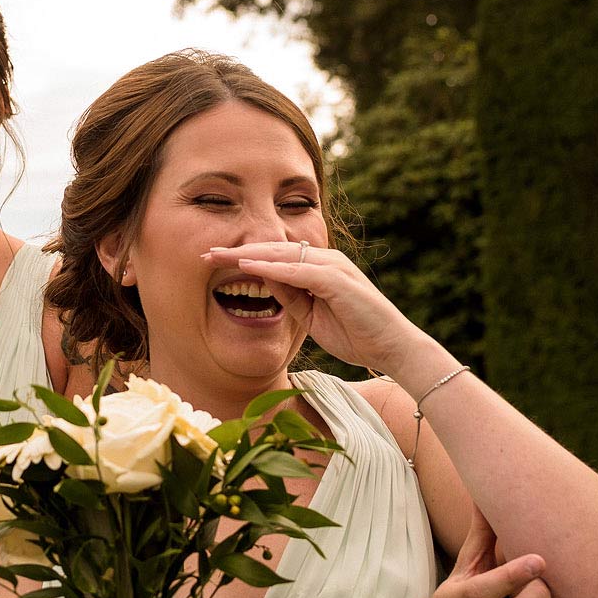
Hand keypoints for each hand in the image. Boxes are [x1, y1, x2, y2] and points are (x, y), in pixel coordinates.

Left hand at [205, 241, 425, 374]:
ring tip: (218, 256)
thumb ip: (291, 297)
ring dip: (248, 254)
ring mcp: (332, 267)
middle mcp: (324, 260)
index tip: (213, 262)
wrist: (392, 348)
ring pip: (283, 253)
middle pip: (273, 249)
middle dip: (237, 251)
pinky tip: (250, 266)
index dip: (243, 258)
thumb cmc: (355, 334)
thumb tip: (263, 282)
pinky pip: (300, 269)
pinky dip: (273, 267)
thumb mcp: (311, 316)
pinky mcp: (338, 280)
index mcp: (317, 268)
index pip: (274, 257)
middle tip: (205, 253)